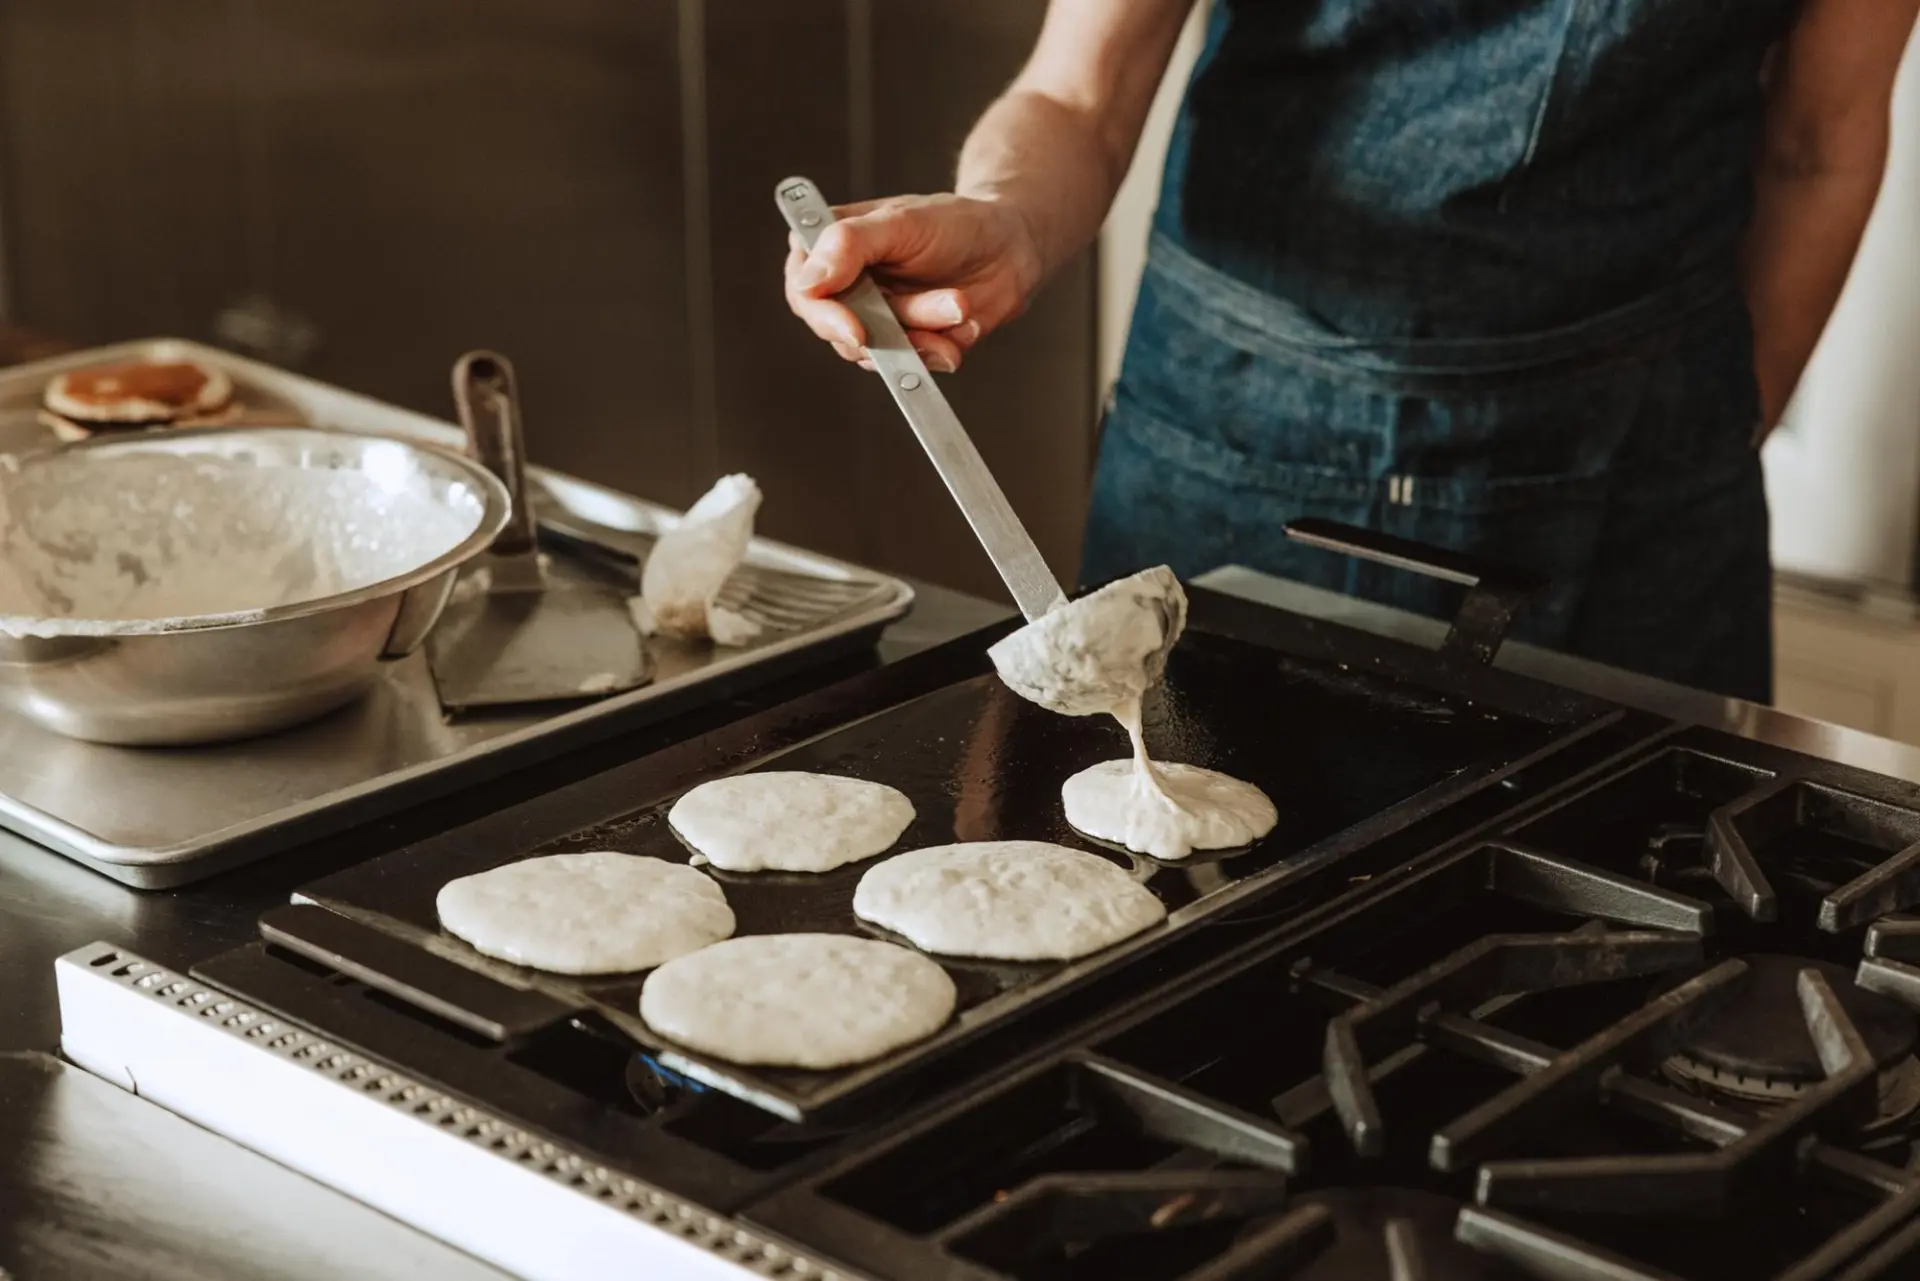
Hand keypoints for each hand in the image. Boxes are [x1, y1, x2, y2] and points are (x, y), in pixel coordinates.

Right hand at [784, 193, 1043, 373]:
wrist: (1010, 246)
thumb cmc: (954, 221)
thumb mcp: (902, 220)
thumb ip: (850, 243)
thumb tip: (808, 280)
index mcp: (832, 248)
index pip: (803, 290)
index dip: (823, 316)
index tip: (856, 330)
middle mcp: (848, 289)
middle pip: (839, 332)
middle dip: (891, 327)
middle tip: (943, 306)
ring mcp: (878, 320)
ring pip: (880, 352)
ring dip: (925, 333)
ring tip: (960, 304)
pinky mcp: (909, 345)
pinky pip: (914, 365)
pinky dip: (943, 349)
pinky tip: (965, 325)